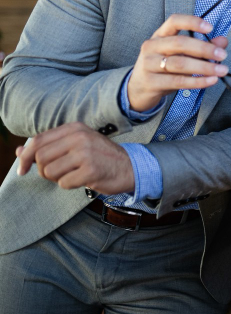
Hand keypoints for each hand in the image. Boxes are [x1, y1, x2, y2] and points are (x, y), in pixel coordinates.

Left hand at [15, 122, 134, 193]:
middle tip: (57, 173)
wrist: (130, 167)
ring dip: (56, 178)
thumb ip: (48, 146)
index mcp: (74, 128)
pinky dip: (69, 185)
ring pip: (49, 171)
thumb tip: (18, 151)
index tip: (23, 169)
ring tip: (72, 174)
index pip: (37, 140)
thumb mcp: (75, 145)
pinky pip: (63, 183)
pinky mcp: (91, 170)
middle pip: (40, 157)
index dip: (25, 156)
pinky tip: (82, 180)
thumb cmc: (100, 157)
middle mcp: (79, 137)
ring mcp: (86, 153)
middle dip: (42, 170)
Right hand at [127, 14, 230, 111]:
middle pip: (180, 43)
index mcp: (160, 35)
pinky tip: (211, 80)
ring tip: (222, 70)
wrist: (138, 88)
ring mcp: (149, 64)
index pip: (174, 21)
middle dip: (204, 49)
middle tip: (222, 55)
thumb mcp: (180, 54)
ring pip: (180, 63)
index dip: (192, 22)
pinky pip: (178, 81)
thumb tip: (223, 41)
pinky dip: (197, 81)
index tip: (210, 27)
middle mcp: (152, 46)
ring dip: (204, 67)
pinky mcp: (151, 82)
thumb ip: (201, 47)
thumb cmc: (163, 67)